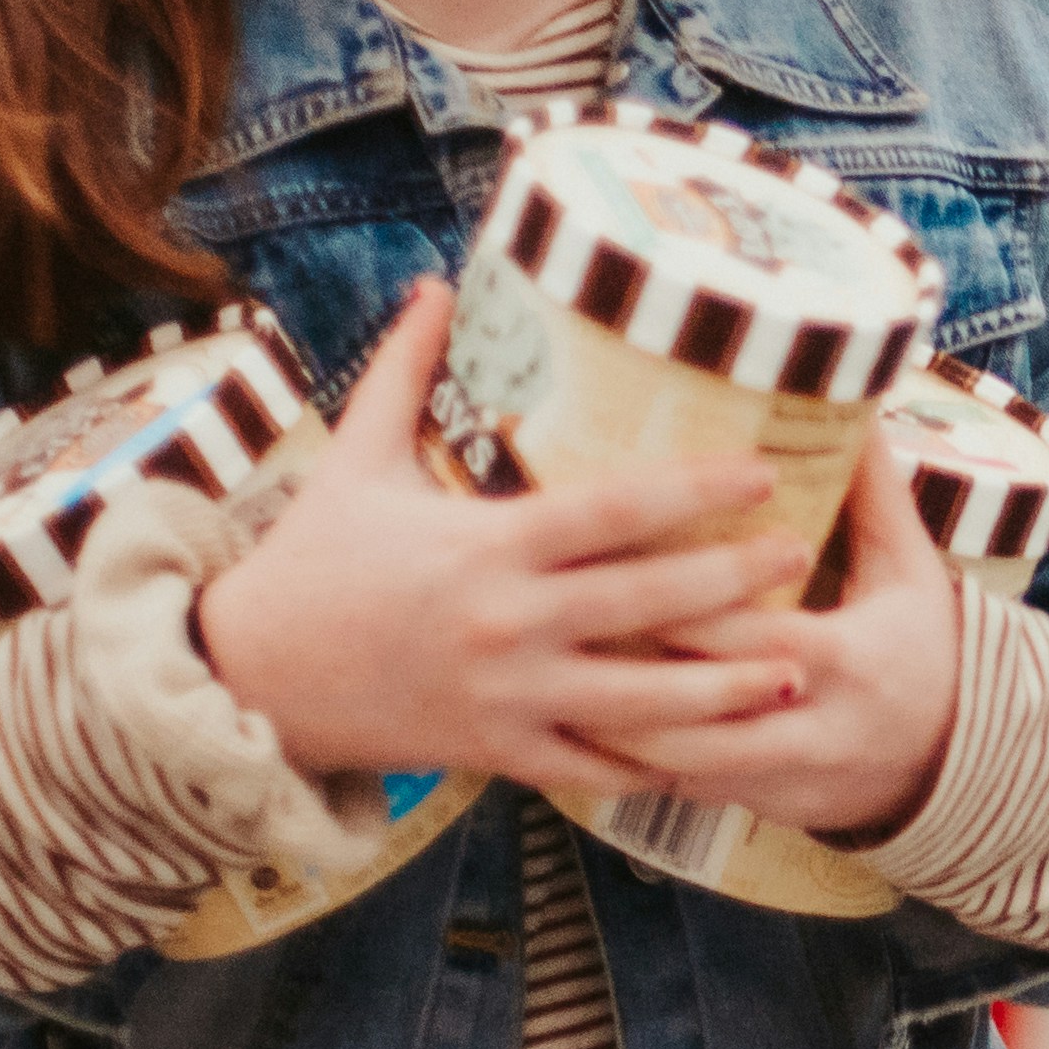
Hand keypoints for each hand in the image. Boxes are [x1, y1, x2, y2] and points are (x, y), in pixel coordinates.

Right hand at [191, 281, 814, 792]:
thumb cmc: (309, 560)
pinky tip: (719, 755)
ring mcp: (508, 696)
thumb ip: (404, 371)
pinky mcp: (497, 752)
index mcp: (487, 546)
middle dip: (735, 583)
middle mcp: (509, 623)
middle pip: (648, 603)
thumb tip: (437, 283)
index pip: (614, 511)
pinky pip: (592, 766)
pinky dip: (655, 766)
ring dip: (725, 691)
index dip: (696, 492)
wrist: (245, 676)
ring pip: (640, 702)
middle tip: (803, 557)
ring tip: (800, 675)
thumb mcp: (354, 458)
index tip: (761, 472)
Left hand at [589, 418, 971, 844]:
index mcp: (847, 657)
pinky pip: (690, 794)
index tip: (615, 574)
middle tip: (557, 634)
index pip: (750, 633)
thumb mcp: (911, 567)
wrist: (961, 758)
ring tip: (553, 693)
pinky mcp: (768, 809)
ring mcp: (788, 777)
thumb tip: (854, 403)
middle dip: (628, 672)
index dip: (683, 609)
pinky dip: (637, 768)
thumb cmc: (926, 646)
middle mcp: (813, 725)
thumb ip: (874, 491)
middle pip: (703, 702)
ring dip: (619, 734)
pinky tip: (582, 740)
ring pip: (685, 765)